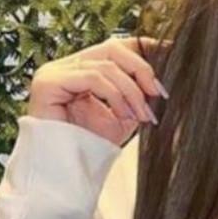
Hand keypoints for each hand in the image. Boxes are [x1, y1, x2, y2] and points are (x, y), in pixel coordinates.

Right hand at [26, 35, 170, 145]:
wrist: (68, 172)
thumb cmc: (91, 146)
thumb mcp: (124, 114)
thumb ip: (138, 93)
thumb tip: (160, 78)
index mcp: (82, 69)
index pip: (115, 47)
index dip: (143, 48)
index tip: (169, 57)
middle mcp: (67, 66)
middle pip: (112, 48)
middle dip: (141, 69)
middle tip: (158, 93)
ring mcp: (55, 72)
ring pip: (106, 65)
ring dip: (131, 91)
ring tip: (142, 115)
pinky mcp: (48, 82)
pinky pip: (92, 78)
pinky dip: (115, 95)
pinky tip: (123, 115)